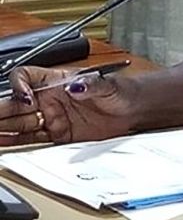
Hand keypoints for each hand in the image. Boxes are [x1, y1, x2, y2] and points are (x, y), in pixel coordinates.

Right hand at [0, 66, 137, 145]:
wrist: (133, 110)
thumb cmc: (121, 90)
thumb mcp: (109, 84)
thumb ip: (92, 84)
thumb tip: (76, 85)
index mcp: (57, 80)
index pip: (26, 77)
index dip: (19, 86)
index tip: (24, 98)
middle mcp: (49, 99)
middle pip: (16, 102)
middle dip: (2, 109)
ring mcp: (52, 117)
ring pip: (19, 122)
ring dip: (4, 127)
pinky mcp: (58, 135)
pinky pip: (32, 138)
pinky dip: (16, 141)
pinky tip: (4, 142)